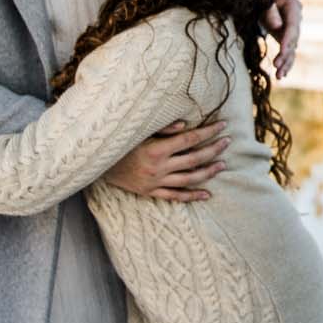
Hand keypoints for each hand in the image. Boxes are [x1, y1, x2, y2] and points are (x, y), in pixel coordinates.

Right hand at [101, 119, 229, 201]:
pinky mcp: (150, 192)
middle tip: (228, 142)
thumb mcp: (138, 131)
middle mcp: (158, 167)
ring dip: (208, 172)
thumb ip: (163, 128)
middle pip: (194, 159)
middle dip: (213, 149)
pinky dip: (192, 196)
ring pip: (189, 179)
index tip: (223, 125)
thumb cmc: (119, 142)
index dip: (208, 132)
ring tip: (222, 165)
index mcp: (156, 149)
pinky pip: (175, 196)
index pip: (190, 139)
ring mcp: (155, 182)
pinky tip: (206, 194)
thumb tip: (187, 125)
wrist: (95, 164)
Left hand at [264, 0, 302, 78]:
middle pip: (293, 40)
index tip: (282, 52)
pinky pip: (287, 50)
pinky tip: (281, 74)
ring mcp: (291, 28)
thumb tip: (277, 27)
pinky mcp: (285, 35)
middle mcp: (296, 18)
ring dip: (286, 62)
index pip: (292, 26)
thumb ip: (270, 11)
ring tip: (279, 76)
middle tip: (277, 66)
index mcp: (293, 6)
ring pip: (292, 48)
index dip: (288, 40)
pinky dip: (284, 61)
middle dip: (286, 55)